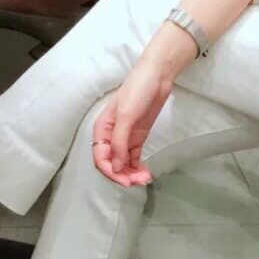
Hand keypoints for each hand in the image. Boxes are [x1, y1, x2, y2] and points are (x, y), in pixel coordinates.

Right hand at [91, 57, 175, 186]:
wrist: (157, 76)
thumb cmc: (137, 90)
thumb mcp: (126, 115)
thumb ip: (120, 142)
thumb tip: (116, 167)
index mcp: (102, 129)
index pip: (100, 158)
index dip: (110, 171)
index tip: (124, 180)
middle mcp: (111, 135)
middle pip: (112, 163)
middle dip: (122, 175)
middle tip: (137, 182)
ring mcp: (125, 137)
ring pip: (123, 163)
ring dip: (131, 173)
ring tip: (145, 178)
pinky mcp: (138, 137)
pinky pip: (133, 158)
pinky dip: (138, 167)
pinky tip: (145, 173)